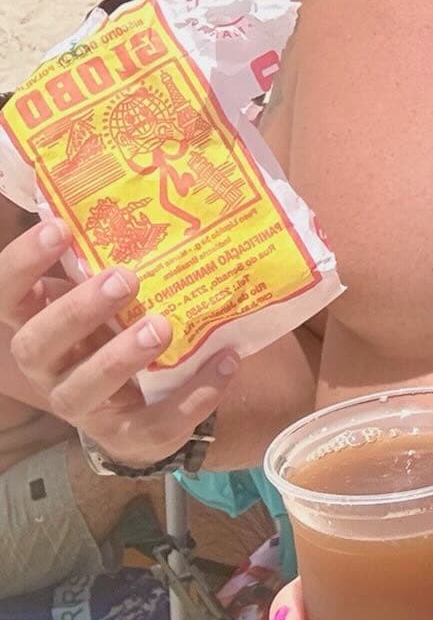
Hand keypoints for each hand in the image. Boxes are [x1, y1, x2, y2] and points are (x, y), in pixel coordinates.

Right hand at [0, 220, 236, 464]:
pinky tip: (225, 363)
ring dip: (120, 359)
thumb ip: (106, 253)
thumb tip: (137, 183)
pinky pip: (155, 425)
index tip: (58, 227)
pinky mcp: (129, 436)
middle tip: (123, 278)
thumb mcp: (103, 289)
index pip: (8, 293)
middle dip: (76, 311)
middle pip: (37, 345)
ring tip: (161, 326)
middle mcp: (50, 367)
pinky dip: (192, 398)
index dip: (23, 263)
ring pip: (83, 391)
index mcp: (38, 321)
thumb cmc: (115, 325)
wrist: (139, 403)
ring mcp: (85, 406)